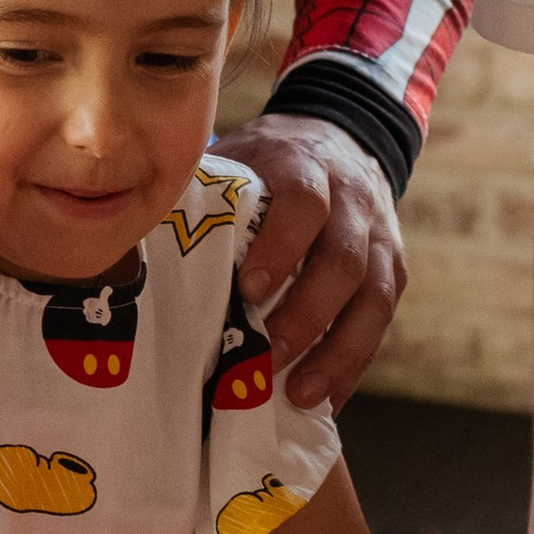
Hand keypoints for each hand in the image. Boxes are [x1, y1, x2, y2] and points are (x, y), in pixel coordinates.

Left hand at [213, 111, 403, 409]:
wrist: (344, 135)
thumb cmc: (272, 160)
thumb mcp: (241, 158)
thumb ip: (210, 196)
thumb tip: (140, 244)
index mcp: (307, 167)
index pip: (305, 204)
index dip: (281, 247)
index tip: (249, 290)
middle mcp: (354, 202)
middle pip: (344, 261)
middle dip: (307, 315)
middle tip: (267, 358)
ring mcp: (380, 237)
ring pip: (374, 298)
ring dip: (338, 352)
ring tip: (301, 395)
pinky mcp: (393, 267)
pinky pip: (381, 320)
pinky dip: (355, 363)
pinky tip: (328, 398)